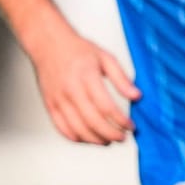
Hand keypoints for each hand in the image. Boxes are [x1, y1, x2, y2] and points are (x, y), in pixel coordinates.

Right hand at [25, 23, 141, 145]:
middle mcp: (71, 90)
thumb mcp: (105, 57)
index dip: (121, 121)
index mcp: (87, 76)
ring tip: (108, 141)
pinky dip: (77, 138)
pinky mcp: (50, 106)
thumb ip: (121, 78)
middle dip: (111, 134)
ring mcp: (58, 100)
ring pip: (78, 129)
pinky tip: (89, 137)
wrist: (48, 44)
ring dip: (96, 140)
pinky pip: (63, 129)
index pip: (106, 107)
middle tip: (122, 137)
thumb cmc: (77, 50)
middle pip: (93, 122)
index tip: (131, 126)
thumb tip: (137, 96)